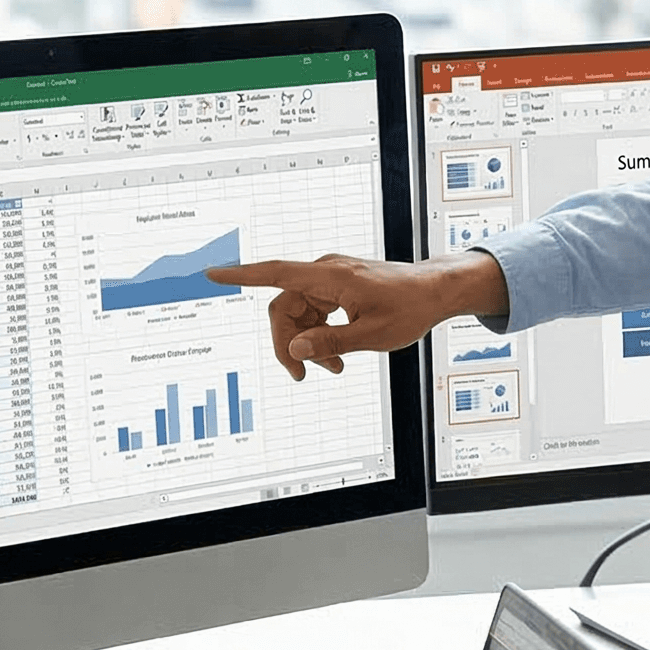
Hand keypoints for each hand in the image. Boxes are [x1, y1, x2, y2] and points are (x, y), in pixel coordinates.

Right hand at [203, 251, 505, 378]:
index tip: (212, 274)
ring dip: (308, 343)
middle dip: (288, 342)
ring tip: (333, 369)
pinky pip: (315, 311)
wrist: (437, 292)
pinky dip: (321, 334)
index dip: (241, 276)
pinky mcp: (339, 287)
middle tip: (301, 376)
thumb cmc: (410, 308)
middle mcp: (326, 272)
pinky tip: (338, 358)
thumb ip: (330, 344)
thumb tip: (294, 350)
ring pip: (299, 313)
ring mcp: (332, 279)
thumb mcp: (372, 335)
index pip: (275, 273)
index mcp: (330, 276)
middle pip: (284, 306)